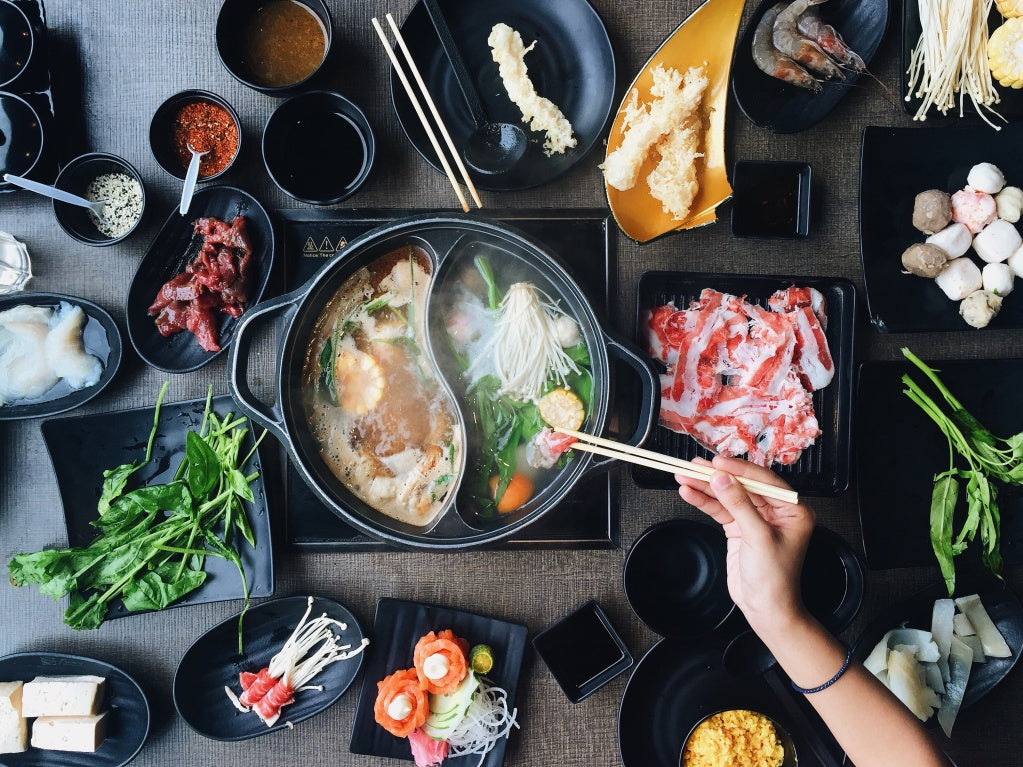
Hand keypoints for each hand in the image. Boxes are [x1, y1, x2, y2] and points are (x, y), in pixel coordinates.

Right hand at [676, 455, 815, 641]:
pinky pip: (720, 510)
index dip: (738, 470)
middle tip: (696, 465)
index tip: (717, 463)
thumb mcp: (758, 537)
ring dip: (706, 487)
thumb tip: (723, 479)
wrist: (765, 609)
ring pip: (727, 496)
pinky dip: (704, 502)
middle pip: (742, 486)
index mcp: (792, 510)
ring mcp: (755, 519)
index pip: (763, 481)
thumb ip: (739, 505)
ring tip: (684, 476)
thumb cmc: (775, 579)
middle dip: (717, 476)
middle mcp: (775, 511)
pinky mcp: (738, 528)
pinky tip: (689, 492)